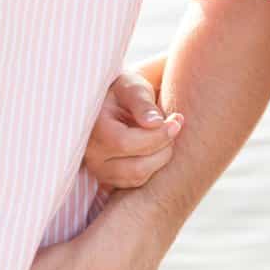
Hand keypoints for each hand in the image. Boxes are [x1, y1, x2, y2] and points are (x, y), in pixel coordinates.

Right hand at [85, 72, 182, 189]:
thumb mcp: (133, 88)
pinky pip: (137, 182)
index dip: (157, 135)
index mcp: (93, 129)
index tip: (176, 120)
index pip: (125, 143)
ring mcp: (99, 170)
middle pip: (134, 167)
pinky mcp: (110, 178)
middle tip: (175, 125)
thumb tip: (156, 122)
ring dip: (161, 157)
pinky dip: (154, 166)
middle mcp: (92, 155)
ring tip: (168, 134)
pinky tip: (159, 146)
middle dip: (163, 147)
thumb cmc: (125, 91)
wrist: (116, 102)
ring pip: (138, 177)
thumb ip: (142, 103)